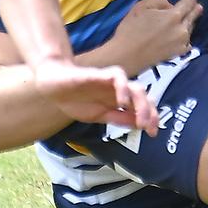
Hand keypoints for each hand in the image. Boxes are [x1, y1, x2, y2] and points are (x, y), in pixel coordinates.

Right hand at [34, 58, 158, 132]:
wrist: (53, 86)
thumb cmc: (76, 99)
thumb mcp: (100, 116)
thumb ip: (119, 119)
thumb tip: (139, 126)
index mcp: (119, 100)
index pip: (142, 106)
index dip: (151, 117)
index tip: (153, 133)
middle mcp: (118, 90)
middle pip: (143, 96)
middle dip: (150, 111)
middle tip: (151, 129)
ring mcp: (110, 81)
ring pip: (135, 86)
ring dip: (141, 103)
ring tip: (141, 120)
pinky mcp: (99, 74)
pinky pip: (118, 76)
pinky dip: (124, 88)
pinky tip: (123, 102)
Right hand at [111, 0, 202, 73]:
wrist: (127, 56)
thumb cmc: (131, 29)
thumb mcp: (142, 6)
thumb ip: (159, 0)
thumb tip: (170, 4)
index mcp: (173, 15)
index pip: (188, 4)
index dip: (190, 0)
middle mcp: (182, 29)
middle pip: (193, 16)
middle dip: (195, 10)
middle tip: (199, 7)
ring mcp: (181, 42)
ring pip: (190, 29)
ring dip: (189, 24)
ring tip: (190, 20)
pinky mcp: (178, 53)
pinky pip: (187, 42)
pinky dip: (186, 38)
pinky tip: (184, 37)